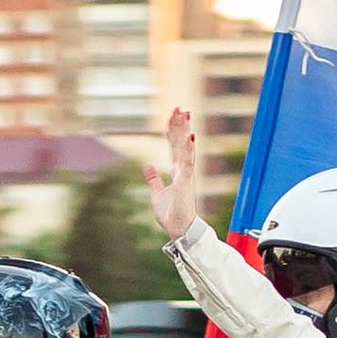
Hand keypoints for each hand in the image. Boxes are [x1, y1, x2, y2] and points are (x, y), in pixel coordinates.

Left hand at [143, 106, 198, 242]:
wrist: (178, 230)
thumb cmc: (170, 214)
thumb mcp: (156, 193)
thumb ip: (153, 179)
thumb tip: (147, 166)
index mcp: (177, 172)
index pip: (174, 146)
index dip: (173, 131)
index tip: (173, 115)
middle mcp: (183, 170)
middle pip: (180, 142)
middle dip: (180, 125)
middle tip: (179, 107)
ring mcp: (186, 174)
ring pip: (186, 148)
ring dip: (185, 131)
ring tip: (185, 114)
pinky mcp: (186, 182)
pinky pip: (188, 162)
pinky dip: (188, 149)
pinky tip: (189, 136)